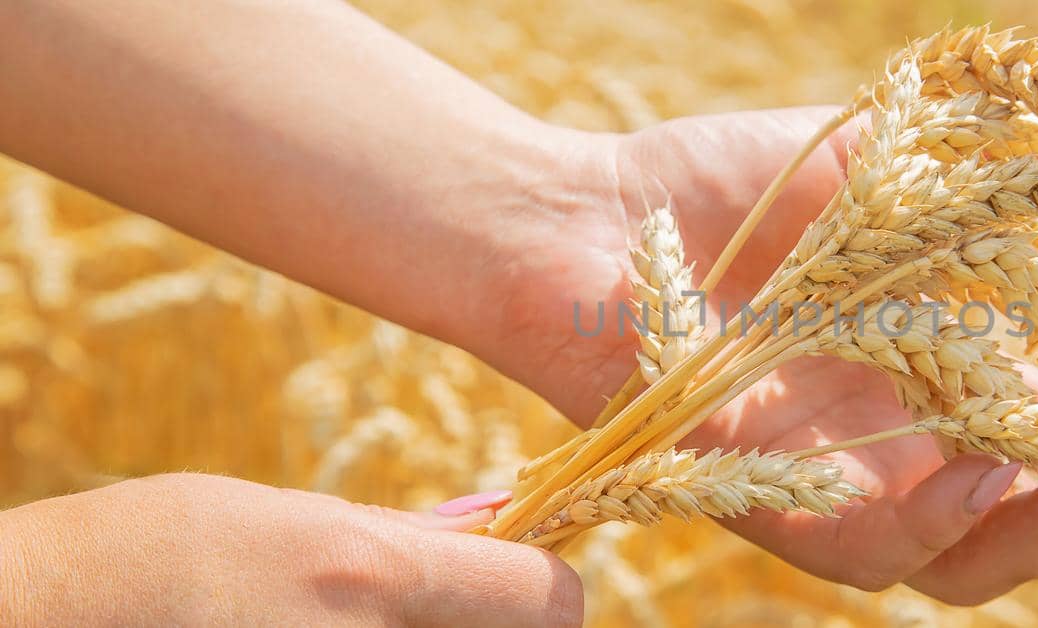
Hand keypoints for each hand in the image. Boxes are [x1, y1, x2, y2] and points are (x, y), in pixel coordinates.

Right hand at [0, 473, 581, 625]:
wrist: (35, 622)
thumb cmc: (153, 551)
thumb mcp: (283, 517)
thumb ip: (397, 537)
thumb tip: (490, 532)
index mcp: (369, 576)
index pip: (546, 601)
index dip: (549, 588)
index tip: (526, 580)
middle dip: (481, 625)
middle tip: (426, 604)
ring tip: (333, 618)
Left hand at [482, 107, 1037, 604]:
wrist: (583, 215)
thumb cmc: (719, 191)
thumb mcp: (874, 173)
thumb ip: (971, 189)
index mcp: (927, 393)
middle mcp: (888, 457)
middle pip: (1023, 533)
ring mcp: (827, 486)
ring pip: (957, 563)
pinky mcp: (762, 500)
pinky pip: (862, 545)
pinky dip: (936, 513)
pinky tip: (992, 459)